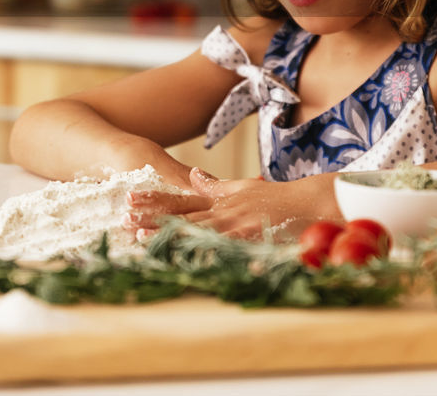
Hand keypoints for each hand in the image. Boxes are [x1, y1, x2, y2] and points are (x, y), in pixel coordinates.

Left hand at [125, 167, 337, 240]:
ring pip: (196, 233)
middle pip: (182, 217)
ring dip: (168, 237)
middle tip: (124, 221)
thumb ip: (215, 185)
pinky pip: (226, 249)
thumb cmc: (278, 198)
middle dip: (152, 221)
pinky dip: (208, 255)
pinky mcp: (253, 239)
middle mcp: (224, 212)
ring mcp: (237, 226)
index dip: (155, 202)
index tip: (130, 200)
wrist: (312, 202)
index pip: (181, 201)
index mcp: (220, 202)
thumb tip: (191, 175)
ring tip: (143, 241)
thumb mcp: (243, 187)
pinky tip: (188, 262)